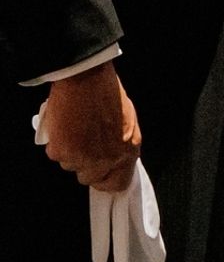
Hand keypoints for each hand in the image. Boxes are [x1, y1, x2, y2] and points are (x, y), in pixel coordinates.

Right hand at [41, 62, 140, 192]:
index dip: (106, 180)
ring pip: (71, 165)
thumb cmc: (106, 92)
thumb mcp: (125, 120)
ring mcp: (83, 158)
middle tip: (84, 143)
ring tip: (77, 127)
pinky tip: (66, 124)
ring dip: (72, 151)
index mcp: (128, 149)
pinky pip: (57, 154)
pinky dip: (59, 142)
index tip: (101, 174)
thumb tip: (112, 155)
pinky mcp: (62, 152)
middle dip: (85, 163)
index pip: (118, 183)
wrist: (85, 78)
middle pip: (89, 178)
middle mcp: (107, 158)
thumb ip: (119, 143)